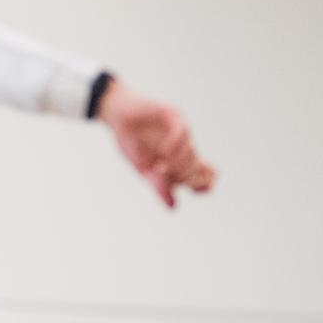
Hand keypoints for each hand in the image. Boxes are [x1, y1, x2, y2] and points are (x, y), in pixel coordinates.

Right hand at [97, 81, 216, 208]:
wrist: (116, 116)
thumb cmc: (130, 142)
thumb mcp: (143, 169)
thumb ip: (158, 187)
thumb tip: (173, 207)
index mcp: (180, 163)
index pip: (207, 177)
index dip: (204, 186)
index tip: (190, 189)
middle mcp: (185, 148)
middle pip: (201, 168)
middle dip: (187, 176)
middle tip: (166, 176)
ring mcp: (182, 132)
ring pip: (192, 152)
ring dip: (177, 163)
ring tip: (159, 167)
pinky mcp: (174, 116)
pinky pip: (182, 133)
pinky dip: (175, 146)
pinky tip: (163, 154)